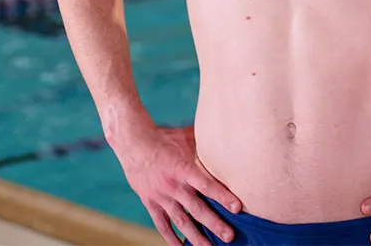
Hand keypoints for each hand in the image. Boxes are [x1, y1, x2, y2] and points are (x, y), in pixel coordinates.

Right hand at [112, 124, 241, 245]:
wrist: (133, 142)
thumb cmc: (164, 137)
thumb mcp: (185, 137)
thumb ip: (205, 142)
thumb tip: (226, 136)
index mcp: (184, 168)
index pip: (207, 185)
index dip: (222, 196)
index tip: (237, 208)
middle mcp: (174, 185)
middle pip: (197, 208)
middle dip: (214, 223)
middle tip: (229, 236)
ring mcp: (161, 196)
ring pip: (181, 221)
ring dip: (196, 237)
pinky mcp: (151, 202)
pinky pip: (162, 224)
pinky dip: (171, 238)